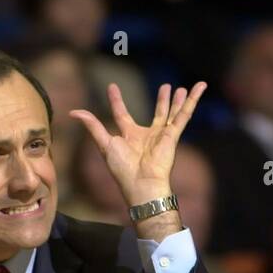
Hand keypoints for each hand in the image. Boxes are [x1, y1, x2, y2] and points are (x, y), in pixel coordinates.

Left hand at [69, 81, 206, 209]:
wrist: (141, 185)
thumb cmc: (122, 169)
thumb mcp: (104, 144)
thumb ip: (92, 126)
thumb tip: (73, 112)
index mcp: (128, 136)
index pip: (122, 114)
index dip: (117, 101)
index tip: (112, 87)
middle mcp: (147, 135)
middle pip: (156, 113)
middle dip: (162, 101)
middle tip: (165, 87)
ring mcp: (161, 135)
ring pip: (172, 113)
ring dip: (177, 100)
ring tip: (181, 88)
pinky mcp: (172, 136)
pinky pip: (184, 115)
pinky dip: (192, 101)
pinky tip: (199, 88)